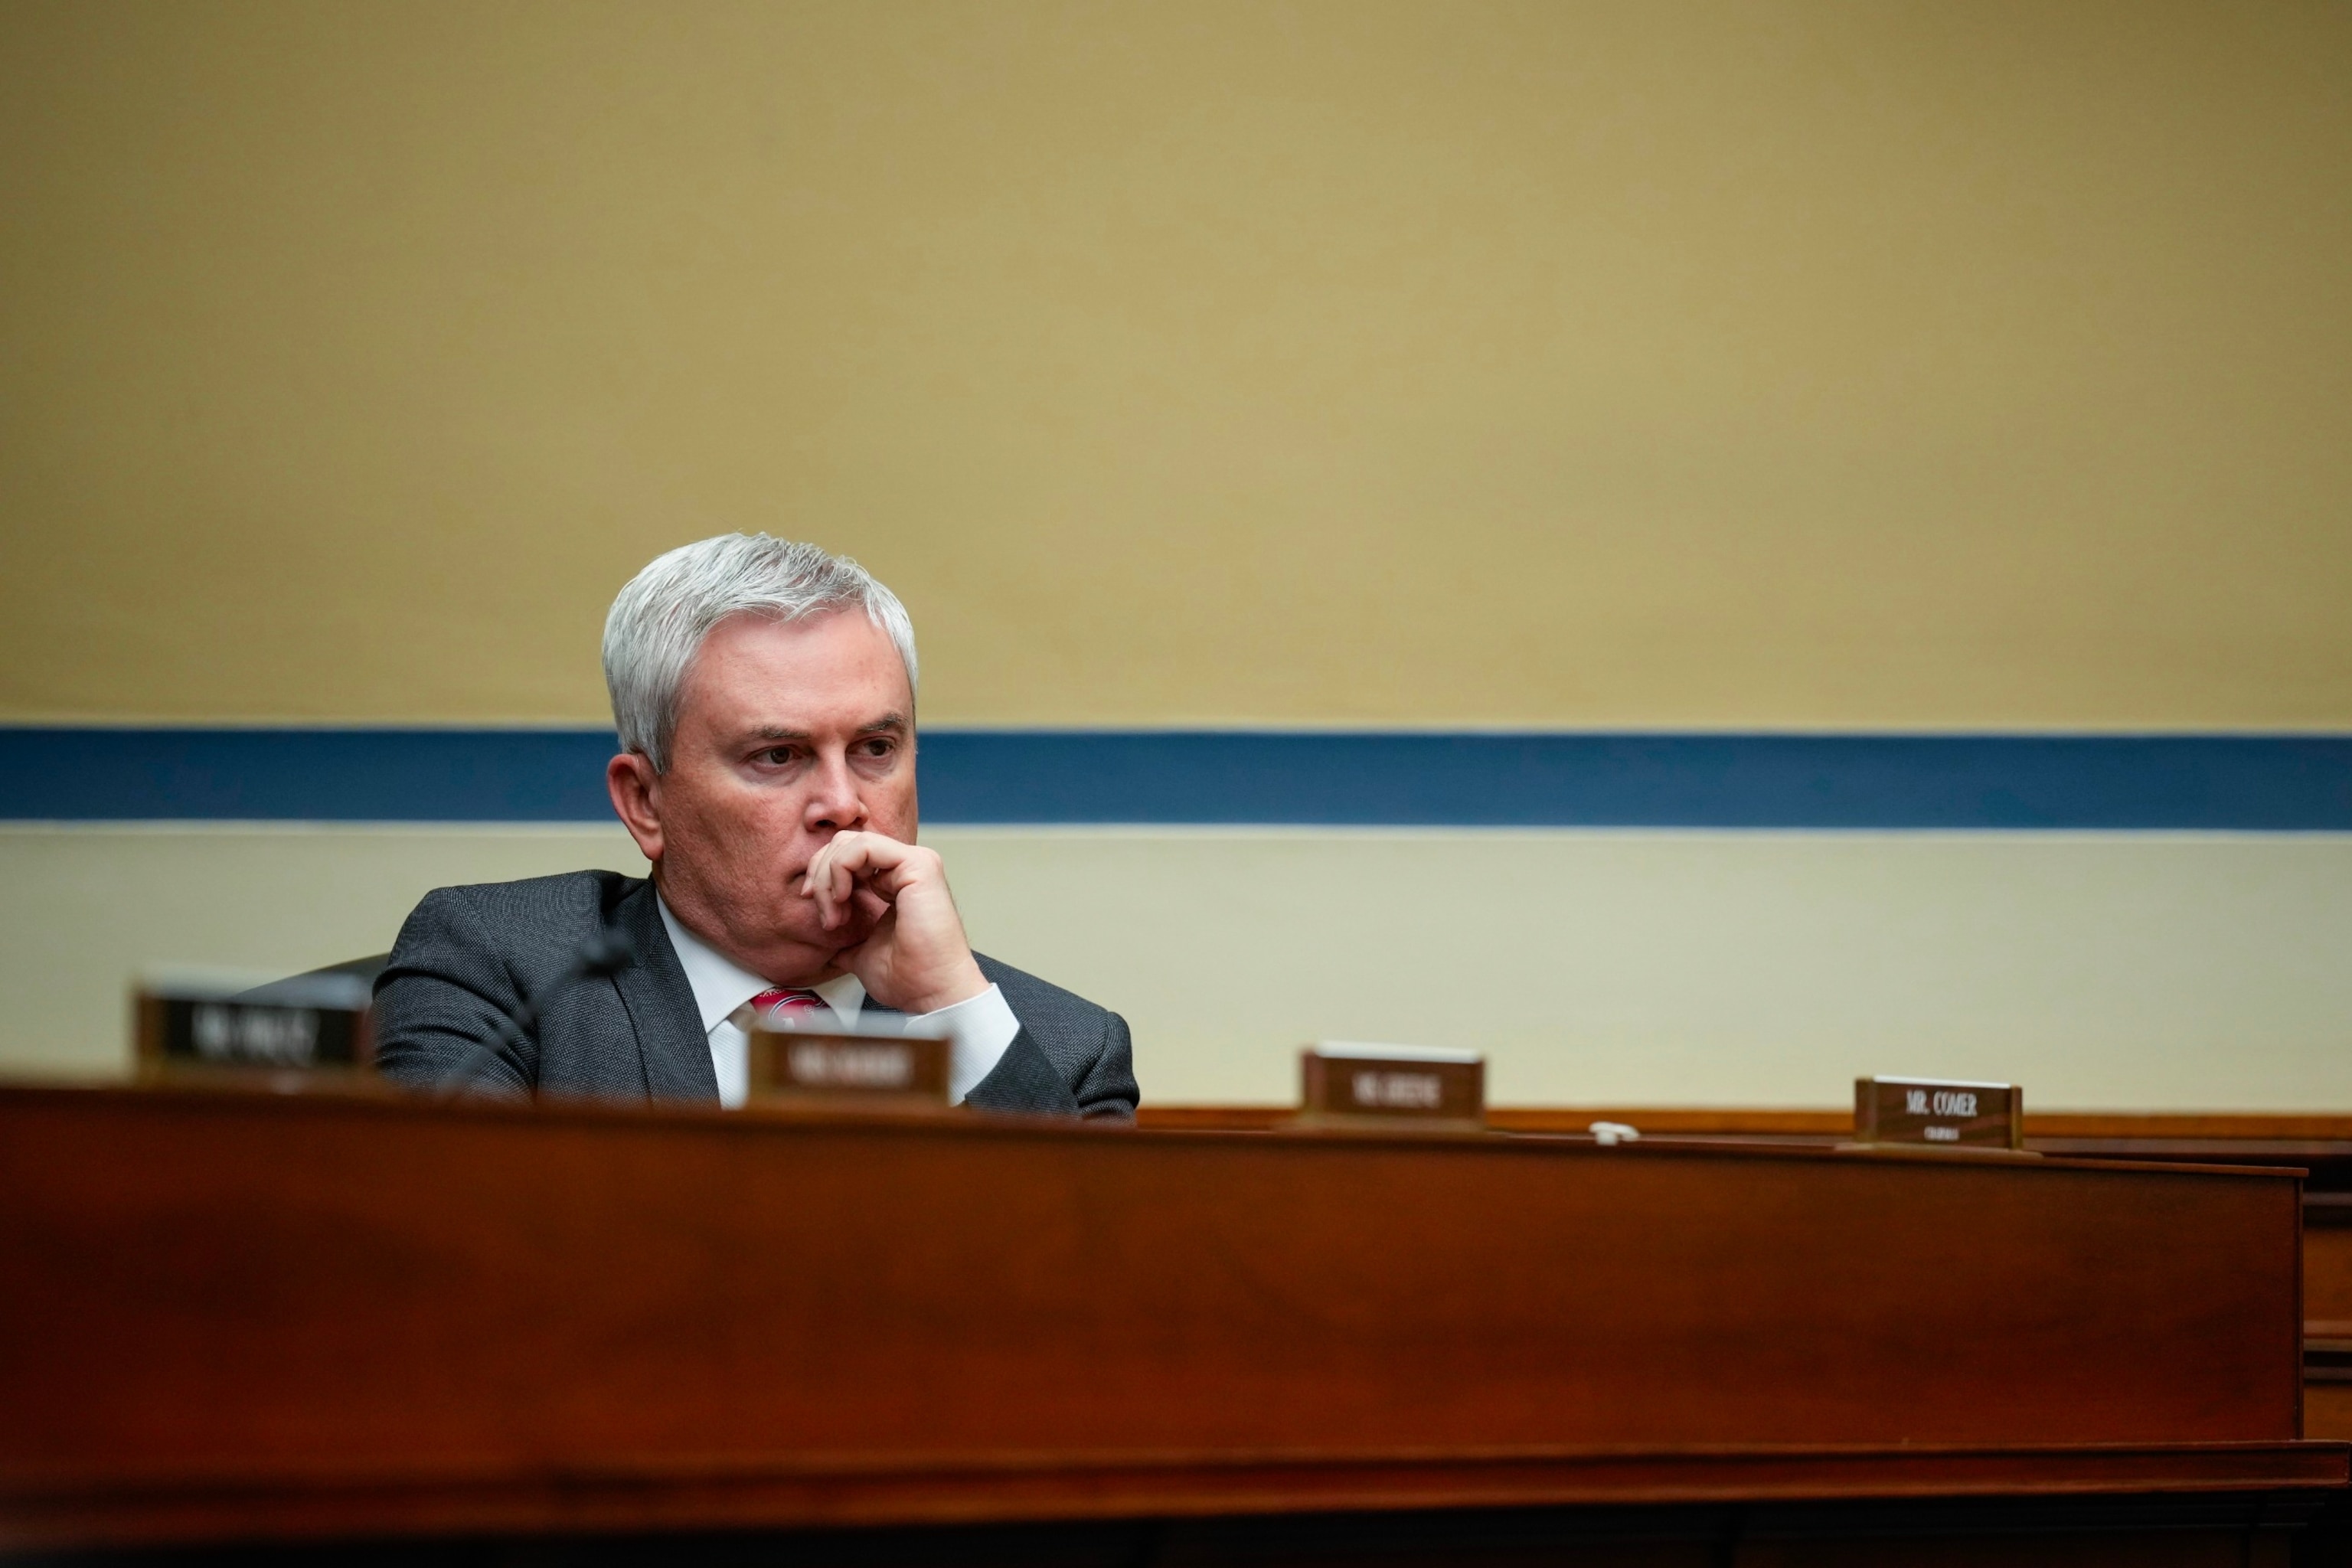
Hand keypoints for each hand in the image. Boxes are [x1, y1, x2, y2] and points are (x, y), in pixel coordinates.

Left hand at [800, 831, 987, 1014]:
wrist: (931, 993)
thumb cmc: (909, 977)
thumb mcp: (861, 952)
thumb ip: (847, 939)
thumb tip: (828, 946)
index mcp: (896, 883)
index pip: (848, 857)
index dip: (822, 877)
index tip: (817, 910)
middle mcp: (907, 868)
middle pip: (846, 842)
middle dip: (821, 874)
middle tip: (823, 912)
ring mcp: (915, 863)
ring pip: (851, 842)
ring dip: (828, 876)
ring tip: (833, 912)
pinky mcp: (918, 865)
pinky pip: (864, 847)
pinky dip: (841, 869)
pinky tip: (842, 898)